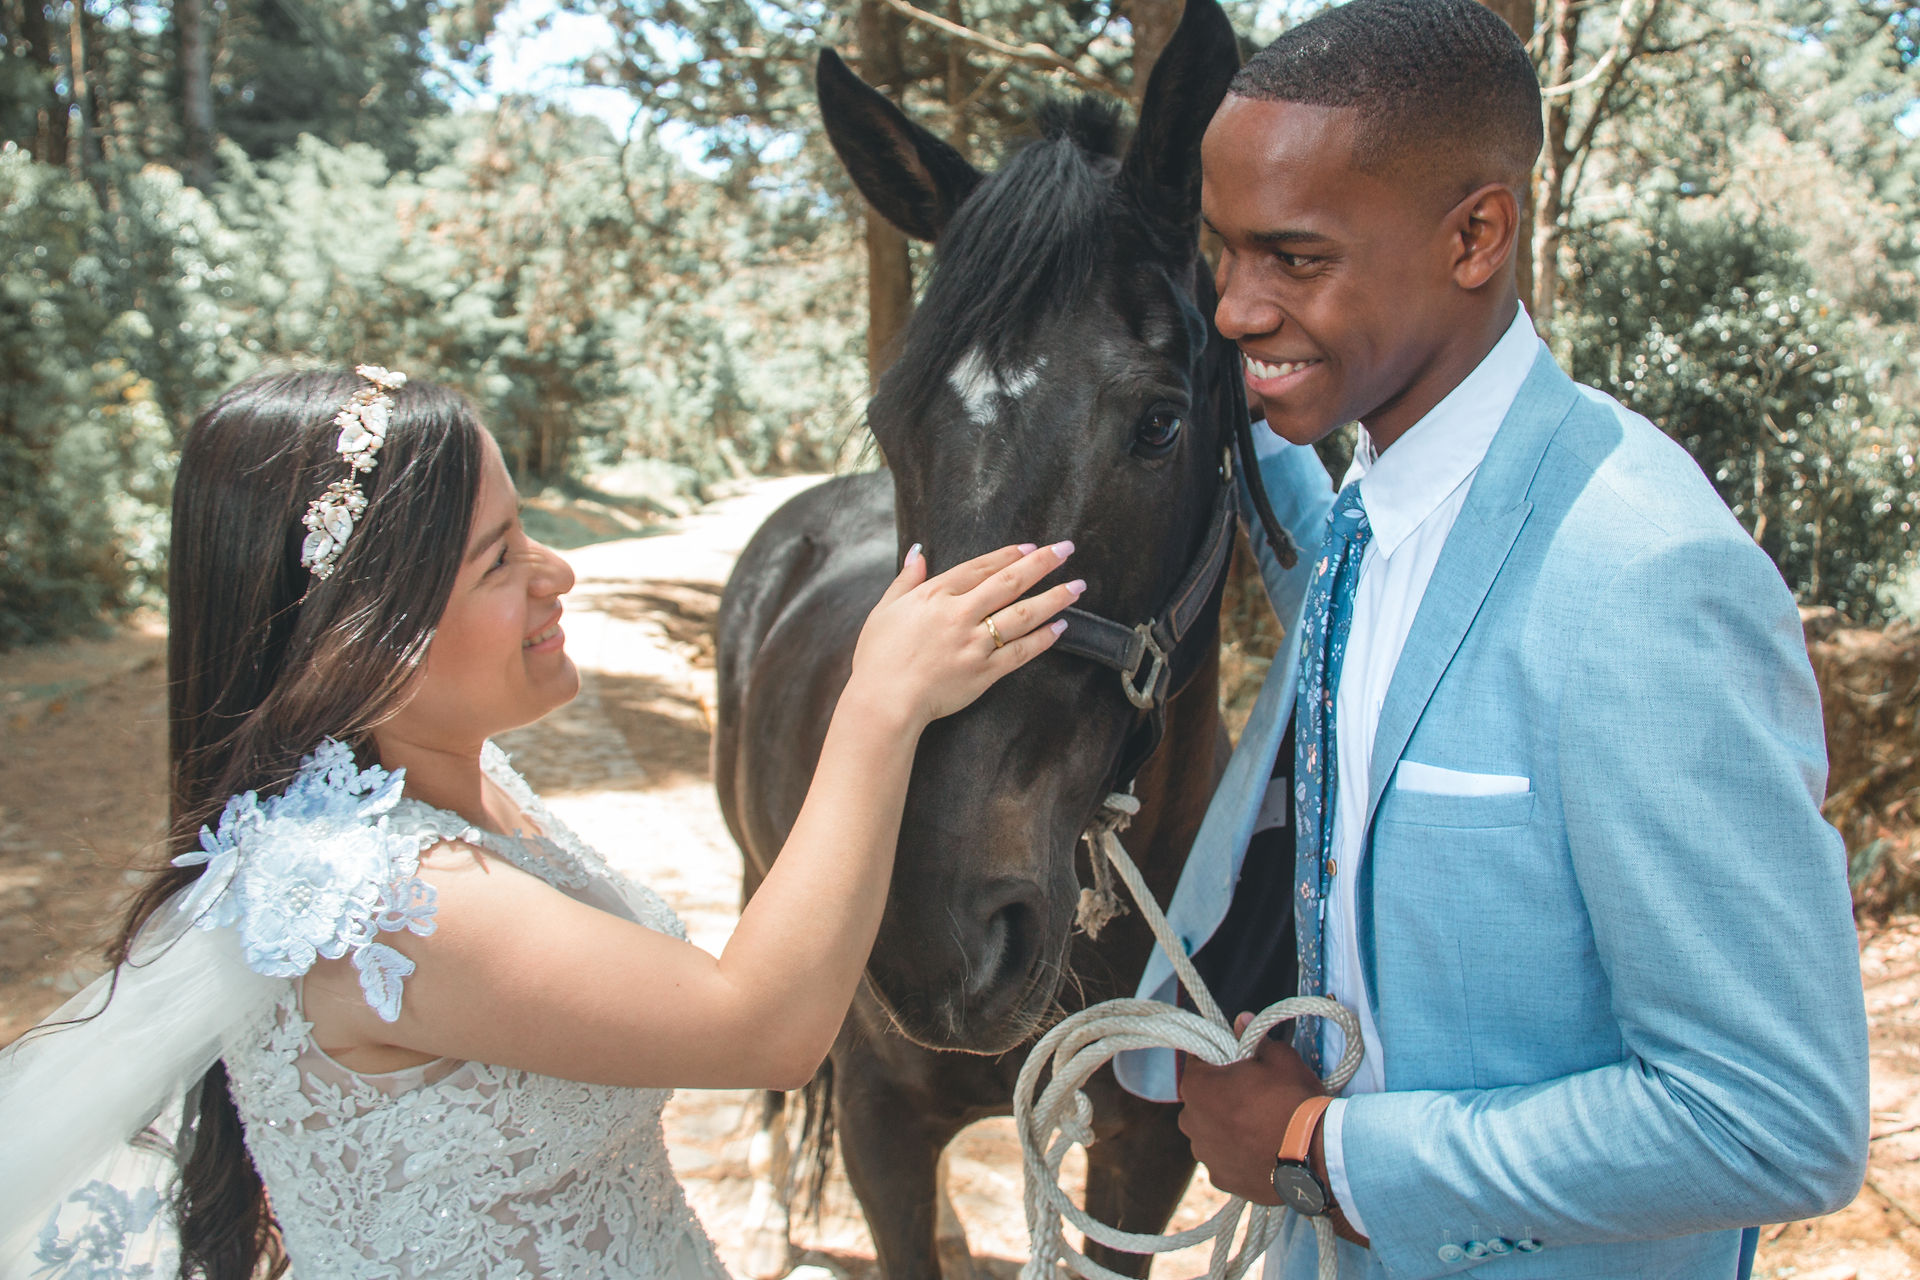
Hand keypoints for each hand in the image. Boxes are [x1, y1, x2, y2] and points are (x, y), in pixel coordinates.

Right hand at [845, 540, 1080, 734]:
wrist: (884, 702)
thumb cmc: (878, 658)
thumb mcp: (884, 610)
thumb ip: (905, 579)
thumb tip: (918, 552)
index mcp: (935, 596)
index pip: (980, 568)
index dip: (1008, 555)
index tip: (1031, 546)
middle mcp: (960, 615)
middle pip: (1008, 583)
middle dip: (1041, 563)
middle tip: (1066, 548)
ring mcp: (975, 644)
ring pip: (1022, 615)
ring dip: (1053, 599)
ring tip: (1077, 586)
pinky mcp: (984, 673)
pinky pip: (1020, 653)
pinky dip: (1042, 639)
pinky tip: (1061, 627)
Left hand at [1178, 1012, 1368, 1244]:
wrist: (1315, 1157)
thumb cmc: (1294, 1101)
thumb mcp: (1280, 1058)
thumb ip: (1254, 1038)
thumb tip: (1240, 1020)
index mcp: (1197, 1086)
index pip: (1199, 1060)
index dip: (1220, 1057)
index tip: (1241, 1061)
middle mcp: (1190, 1121)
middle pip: (1203, 1097)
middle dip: (1223, 1093)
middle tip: (1256, 1093)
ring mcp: (1205, 1154)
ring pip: (1211, 1130)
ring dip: (1228, 1125)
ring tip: (1263, 1125)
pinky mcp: (1222, 1180)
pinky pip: (1224, 1158)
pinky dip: (1238, 1153)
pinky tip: (1263, 1150)